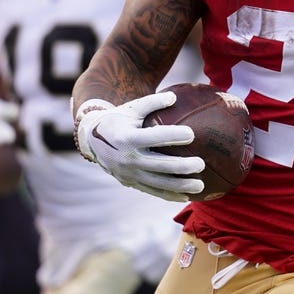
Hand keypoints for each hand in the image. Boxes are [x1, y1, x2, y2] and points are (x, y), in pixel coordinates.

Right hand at [74, 92, 204, 201]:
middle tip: (201, 164)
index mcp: (128, 138)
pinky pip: (153, 191)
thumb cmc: (118, 120)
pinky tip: (186, 196)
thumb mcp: (132, 108)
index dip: (173, 135)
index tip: (192, 134)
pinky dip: (169, 195)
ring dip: (180, 186)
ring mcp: (129, 173)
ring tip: (200, 186)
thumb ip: (152, 102)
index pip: (154, 137)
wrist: (93, 140)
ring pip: (158, 183)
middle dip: (181, 166)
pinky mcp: (130, 182)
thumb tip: (174, 97)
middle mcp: (128, 158)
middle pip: (159, 165)